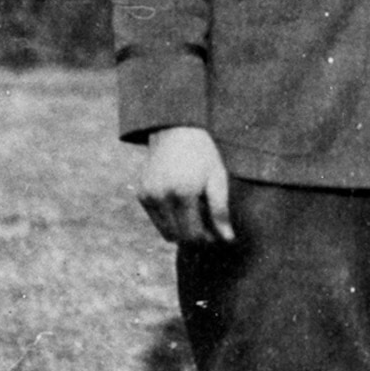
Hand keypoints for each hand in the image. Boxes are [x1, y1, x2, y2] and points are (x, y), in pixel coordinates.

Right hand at [138, 126, 234, 244]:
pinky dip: (169, 219)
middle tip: (207, 224)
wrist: (176, 131)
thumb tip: (227, 239)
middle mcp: (162, 196)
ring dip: (180, 229)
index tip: (215, 233)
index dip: (205, 238)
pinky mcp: (142, 194)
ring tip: (194, 212)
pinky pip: (157, 220)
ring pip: (165, 231)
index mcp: (183, 193)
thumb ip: (221, 211)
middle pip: (178, 236)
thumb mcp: (218, 179)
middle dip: (194, 235)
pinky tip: (180, 203)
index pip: (192, 234)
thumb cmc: (203, 155)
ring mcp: (149, 196)